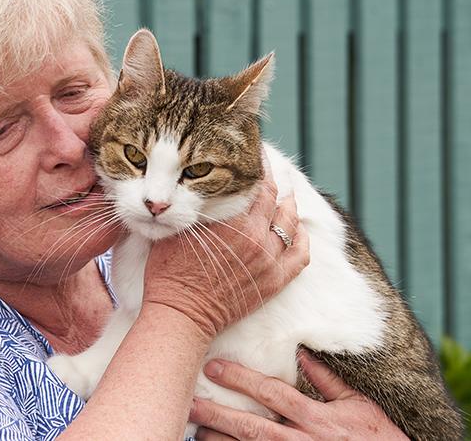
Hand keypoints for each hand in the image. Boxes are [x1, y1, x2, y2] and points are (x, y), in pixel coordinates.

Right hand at [142, 165, 309, 339]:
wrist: (181, 314)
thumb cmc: (169, 272)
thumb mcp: (175, 229)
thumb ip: (192, 207)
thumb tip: (190, 185)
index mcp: (235, 222)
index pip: (257, 185)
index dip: (259, 167)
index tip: (255, 156)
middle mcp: (258, 237)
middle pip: (275, 199)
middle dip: (272, 182)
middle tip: (267, 171)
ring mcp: (270, 260)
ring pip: (290, 223)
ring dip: (288, 205)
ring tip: (283, 195)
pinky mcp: (275, 281)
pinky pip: (301, 254)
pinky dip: (301, 237)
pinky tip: (296, 229)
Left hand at [189, 350, 408, 439]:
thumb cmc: (379, 438)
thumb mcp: (358, 405)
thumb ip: (328, 380)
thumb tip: (301, 353)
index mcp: (318, 419)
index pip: (272, 394)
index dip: (242, 379)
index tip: (214, 367)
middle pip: (252, 427)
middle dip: (218, 414)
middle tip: (189, 402)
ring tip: (195, 429)